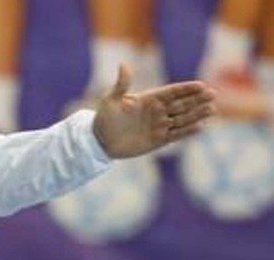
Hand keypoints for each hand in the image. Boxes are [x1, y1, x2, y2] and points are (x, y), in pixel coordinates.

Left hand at [92, 64, 216, 158]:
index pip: (172, 92)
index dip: (187, 89)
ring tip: (211, 109)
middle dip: (197, 100)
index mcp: (149, 98)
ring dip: (197, 114)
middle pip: (182, 104)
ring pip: (182, 118)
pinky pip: (176, 135)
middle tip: (213, 95)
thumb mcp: (110, 100)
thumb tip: (123, 64)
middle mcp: (158, 111)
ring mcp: (159, 125)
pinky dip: (188, 131)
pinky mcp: (159, 140)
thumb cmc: (104, 118)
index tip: (201, 85)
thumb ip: (122, 84)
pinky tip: (200, 127)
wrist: (100, 141)